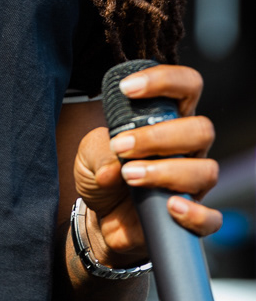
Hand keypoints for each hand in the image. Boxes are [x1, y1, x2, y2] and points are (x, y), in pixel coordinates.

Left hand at [73, 64, 221, 264]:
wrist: (102, 217)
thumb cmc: (103, 173)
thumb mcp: (89, 154)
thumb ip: (99, 153)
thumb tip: (112, 169)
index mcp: (169, 119)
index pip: (186, 85)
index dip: (164, 80)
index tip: (127, 89)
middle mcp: (188, 148)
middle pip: (201, 129)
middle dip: (159, 136)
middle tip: (121, 146)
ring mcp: (194, 183)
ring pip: (206, 170)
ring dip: (166, 171)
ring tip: (129, 176)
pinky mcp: (192, 218)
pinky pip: (211, 219)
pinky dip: (195, 214)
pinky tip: (170, 207)